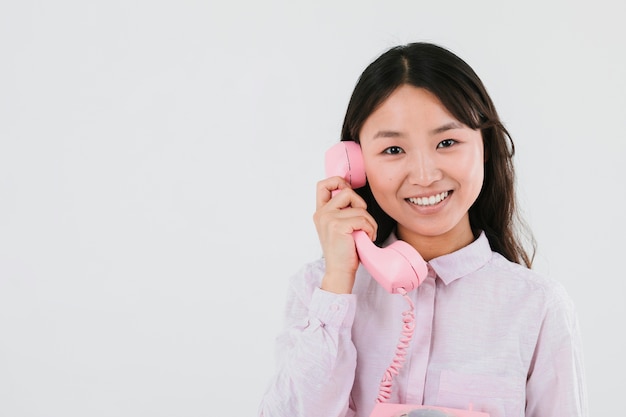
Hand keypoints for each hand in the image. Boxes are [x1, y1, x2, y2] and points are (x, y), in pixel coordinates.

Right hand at [313, 176, 376, 293]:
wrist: (339, 272)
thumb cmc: (343, 251)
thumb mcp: (338, 227)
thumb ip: (341, 211)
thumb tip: (353, 195)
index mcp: (320, 212)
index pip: (323, 185)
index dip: (338, 182)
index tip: (349, 191)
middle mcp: (322, 213)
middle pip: (346, 191)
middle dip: (360, 204)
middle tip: (362, 220)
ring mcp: (328, 218)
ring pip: (359, 208)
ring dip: (369, 221)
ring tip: (366, 233)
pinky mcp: (338, 226)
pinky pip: (363, 219)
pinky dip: (370, 229)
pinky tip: (367, 238)